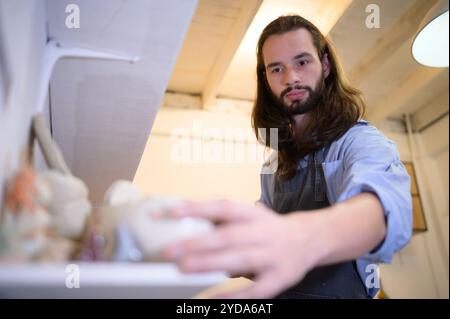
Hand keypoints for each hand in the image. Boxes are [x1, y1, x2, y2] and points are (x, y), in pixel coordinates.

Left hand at [163, 200, 327, 297]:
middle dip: (198, 243)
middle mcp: (263, 232)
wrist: (309, 239)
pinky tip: (213, 299)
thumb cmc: (269, 228)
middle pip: (229, 235)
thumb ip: (224, 221)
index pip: (223, 207)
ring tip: (184, 268)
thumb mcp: (251, 216)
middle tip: (170, 251)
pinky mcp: (280, 278)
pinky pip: (255, 289)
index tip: (172, 211)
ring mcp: (273, 256)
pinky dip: (234, 295)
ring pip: (240, 259)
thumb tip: (184, 226)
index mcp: (253, 214)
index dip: (198, 208)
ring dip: (211, 264)